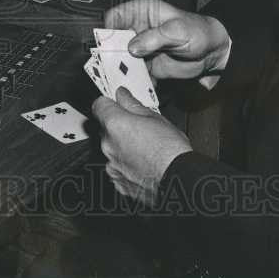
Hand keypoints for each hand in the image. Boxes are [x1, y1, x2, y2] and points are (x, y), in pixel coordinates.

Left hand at [93, 87, 191, 205]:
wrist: (179, 179)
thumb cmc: (170, 150)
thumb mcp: (155, 118)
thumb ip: (132, 104)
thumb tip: (122, 95)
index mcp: (115, 124)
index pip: (99, 105)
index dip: (109, 103)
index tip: (117, 104)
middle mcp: (108, 145)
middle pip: (106, 129)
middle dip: (118, 127)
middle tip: (139, 128)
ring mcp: (112, 165)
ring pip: (112, 149)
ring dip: (122, 147)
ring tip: (145, 149)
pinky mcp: (118, 182)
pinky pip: (118, 168)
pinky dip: (126, 166)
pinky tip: (143, 164)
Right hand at [104, 0, 229, 80]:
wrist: (212, 52)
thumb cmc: (198, 32)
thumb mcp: (177, 30)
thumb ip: (154, 37)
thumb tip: (133, 46)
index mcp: (142, 11)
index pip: (115, 16)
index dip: (108, 28)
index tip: (107, 43)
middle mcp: (137, 28)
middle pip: (113, 39)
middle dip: (110, 52)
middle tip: (110, 64)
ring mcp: (140, 47)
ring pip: (120, 57)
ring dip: (119, 68)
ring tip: (120, 78)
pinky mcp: (146, 64)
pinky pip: (132, 72)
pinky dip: (131, 79)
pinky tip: (134, 85)